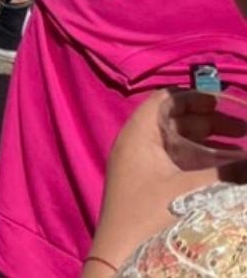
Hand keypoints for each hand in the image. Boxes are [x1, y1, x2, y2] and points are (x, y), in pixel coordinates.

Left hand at [88, 90, 230, 273]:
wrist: (121, 260)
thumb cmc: (151, 216)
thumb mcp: (194, 191)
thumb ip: (230, 171)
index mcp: (137, 135)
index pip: (165, 100)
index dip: (194, 97)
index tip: (224, 103)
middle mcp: (137, 146)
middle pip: (175, 121)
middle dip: (210, 121)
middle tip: (243, 129)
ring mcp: (143, 168)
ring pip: (180, 144)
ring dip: (210, 144)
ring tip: (243, 149)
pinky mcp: (151, 189)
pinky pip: (179, 164)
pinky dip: (202, 163)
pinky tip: (227, 172)